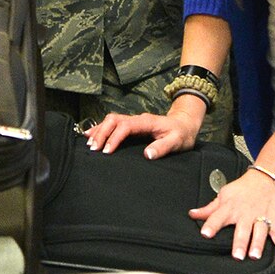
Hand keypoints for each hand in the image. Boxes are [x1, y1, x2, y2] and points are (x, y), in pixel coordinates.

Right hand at [86, 98, 204, 159]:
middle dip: (102, 133)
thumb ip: (163, 147)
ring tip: (89, 143)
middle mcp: (138, 119)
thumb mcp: (177, 142)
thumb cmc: (181, 134)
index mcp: (146, 122)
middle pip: (114, 120)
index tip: (107, 151)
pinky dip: (101, 128)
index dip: (114, 137)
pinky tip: (92, 134)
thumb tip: (147, 154)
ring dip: (99, 130)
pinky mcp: (132, 125)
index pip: (125, 126)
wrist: (185, 124)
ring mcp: (134, 121)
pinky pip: (113, 124)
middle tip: (94, 149)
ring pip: (111, 120)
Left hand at [191, 170, 274, 268]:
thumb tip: (192, 214)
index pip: (218, 216)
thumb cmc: (244, 188)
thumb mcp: (225, 195)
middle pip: (242, 228)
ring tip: (255, 256)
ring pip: (261, 232)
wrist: (269, 177)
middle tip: (237, 255)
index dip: (211, 225)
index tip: (205, 234)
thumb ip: (209, 208)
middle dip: (240, 242)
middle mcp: (247, 213)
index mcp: (231, 207)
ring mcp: (263, 217)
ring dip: (258, 244)